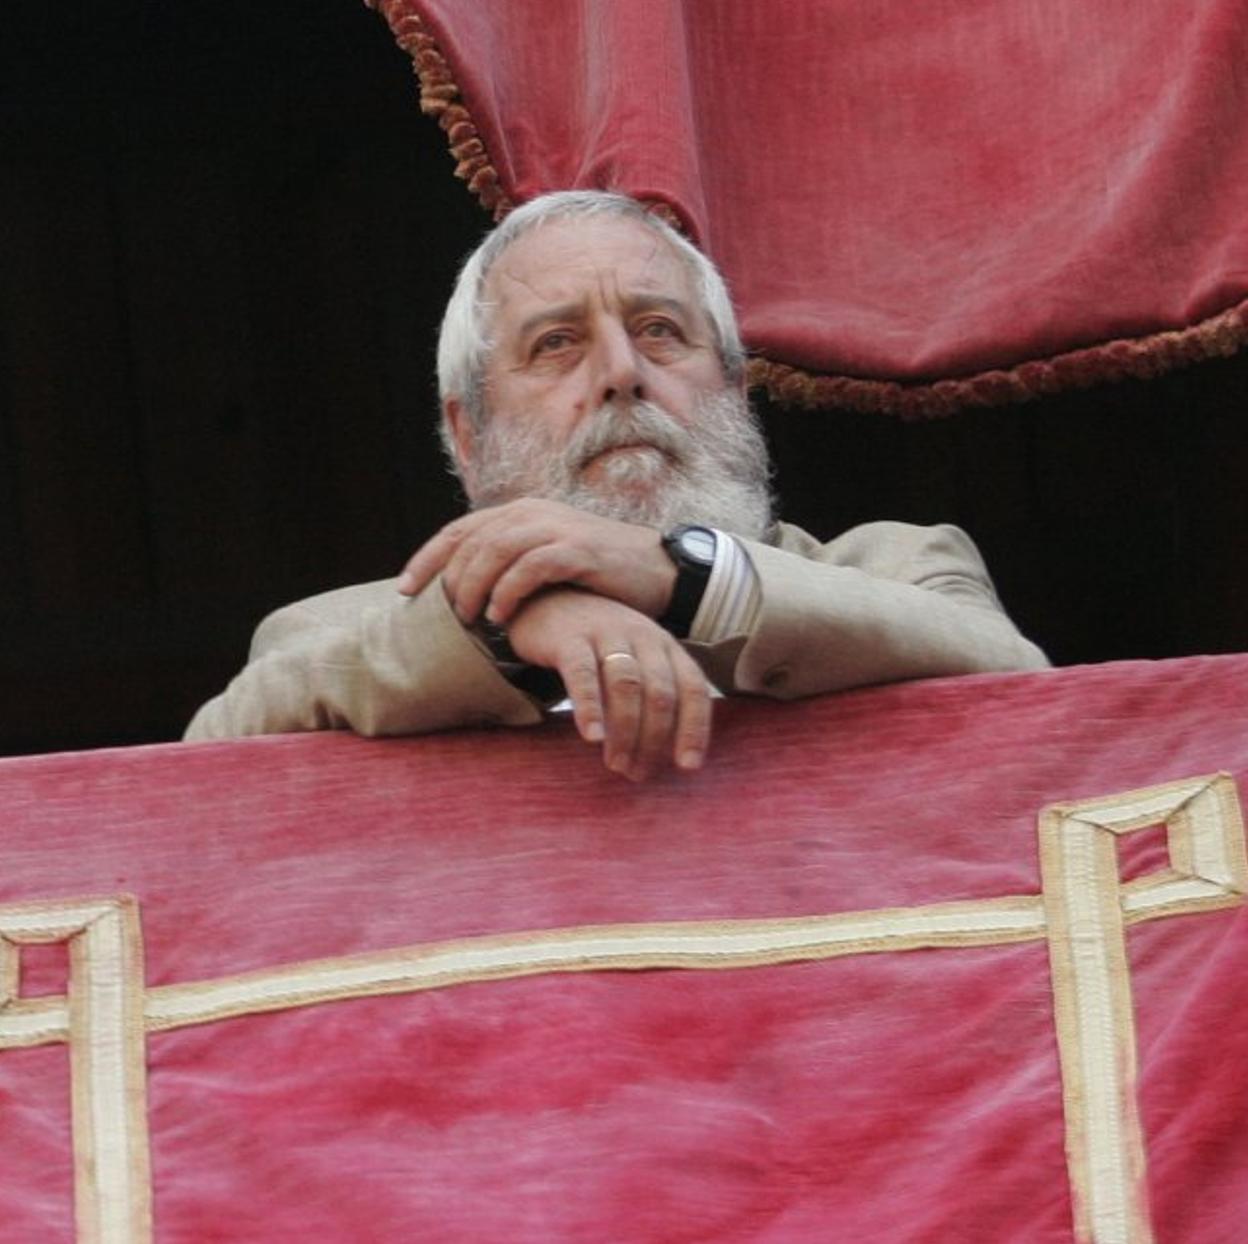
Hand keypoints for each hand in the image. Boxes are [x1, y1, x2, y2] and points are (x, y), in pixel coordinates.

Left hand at [395, 499, 676, 626]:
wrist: (658, 571)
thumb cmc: (599, 576)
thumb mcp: (548, 562)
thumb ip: (511, 566)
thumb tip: (468, 593)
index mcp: (520, 513)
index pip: (459, 531)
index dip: (427, 560)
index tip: (403, 591)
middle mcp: (533, 513)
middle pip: (471, 541)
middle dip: (449, 579)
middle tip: (444, 615)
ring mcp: (556, 528)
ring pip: (495, 552)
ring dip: (474, 587)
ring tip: (468, 619)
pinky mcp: (578, 550)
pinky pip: (530, 568)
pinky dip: (508, 592)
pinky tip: (499, 617)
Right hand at [506, 589, 711, 780]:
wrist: (546, 599)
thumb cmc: (595, 644)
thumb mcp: (633, 661)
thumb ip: (649, 698)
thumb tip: (659, 758)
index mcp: (665, 645)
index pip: (693, 688)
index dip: (694, 728)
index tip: (687, 765)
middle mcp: (643, 636)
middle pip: (660, 694)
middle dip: (653, 740)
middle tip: (637, 773)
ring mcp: (607, 633)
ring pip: (628, 687)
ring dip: (626, 731)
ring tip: (616, 764)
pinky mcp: (570, 638)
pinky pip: (583, 675)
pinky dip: (590, 707)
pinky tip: (592, 736)